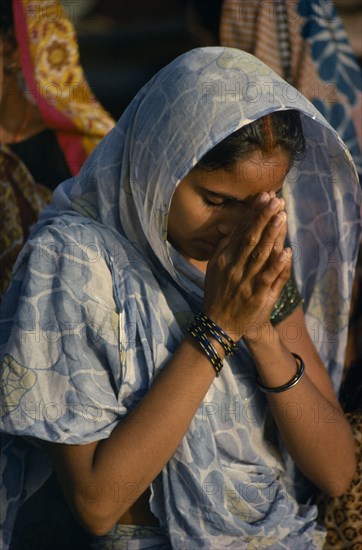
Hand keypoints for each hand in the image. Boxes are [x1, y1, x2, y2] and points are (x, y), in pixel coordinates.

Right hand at [202, 192, 291, 340]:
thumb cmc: (219, 293)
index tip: (264, 197)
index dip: (252, 214)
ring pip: (260, 255)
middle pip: (250, 239)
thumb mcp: (215, 268)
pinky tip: (286, 251)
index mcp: (223, 259)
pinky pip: (269, 278)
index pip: (240, 231)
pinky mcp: (257, 297)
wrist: (219, 325)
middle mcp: (233, 268)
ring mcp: (246, 282)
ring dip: (272, 235)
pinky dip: (278, 265)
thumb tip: (233, 226)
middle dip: (263, 218)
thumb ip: (224, 248)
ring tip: (281, 216)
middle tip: (275, 200)